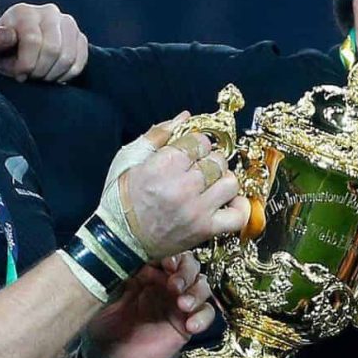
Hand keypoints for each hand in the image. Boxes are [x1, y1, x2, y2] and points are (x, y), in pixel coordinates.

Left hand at [0, 3, 87, 82]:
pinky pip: (81, 59)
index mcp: (24, 12)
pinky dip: (68, 74)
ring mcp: (67, 22)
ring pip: (68, 56)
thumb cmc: (1, 49)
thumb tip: (10, 37)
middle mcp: (49, 12)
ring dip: (54, 74)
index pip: (33, 40)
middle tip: (31, 77)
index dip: (26, 64)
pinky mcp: (79, 36)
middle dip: (41, 71)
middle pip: (53, 49)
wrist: (15, 47)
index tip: (19, 75)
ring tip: (41, 77)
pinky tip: (54, 76)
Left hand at [87, 253, 214, 357]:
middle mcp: (165, 284)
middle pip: (191, 266)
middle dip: (186, 272)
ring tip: (183, 305)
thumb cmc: (103, 324)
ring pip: (202, 286)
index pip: (169, 253)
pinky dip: (203, 316)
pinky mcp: (185, 325)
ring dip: (197, 292)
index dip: (173, 255)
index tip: (167, 263)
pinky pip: (206, 314)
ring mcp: (177, 304)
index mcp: (147, 272)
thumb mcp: (108, 293)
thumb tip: (137, 254)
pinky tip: (191, 325)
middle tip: (174, 285)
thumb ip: (124, 274)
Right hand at [117, 119, 249, 257]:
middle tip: (198, 169)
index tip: (189, 152)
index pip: (199, 142)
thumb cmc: (121, 199)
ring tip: (210, 184)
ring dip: (223, 180)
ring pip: (230, 183)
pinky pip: (237, 216)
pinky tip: (229, 202)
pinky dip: (239, 207)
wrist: (119, 239)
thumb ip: (158, 135)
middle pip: (217, 160)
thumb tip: (184, 117)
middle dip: (209, 161)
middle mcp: (182, 187)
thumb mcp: (129, 159)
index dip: (196, 144)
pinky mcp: (204, 230)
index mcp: (163, 165)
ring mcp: (196, 210)